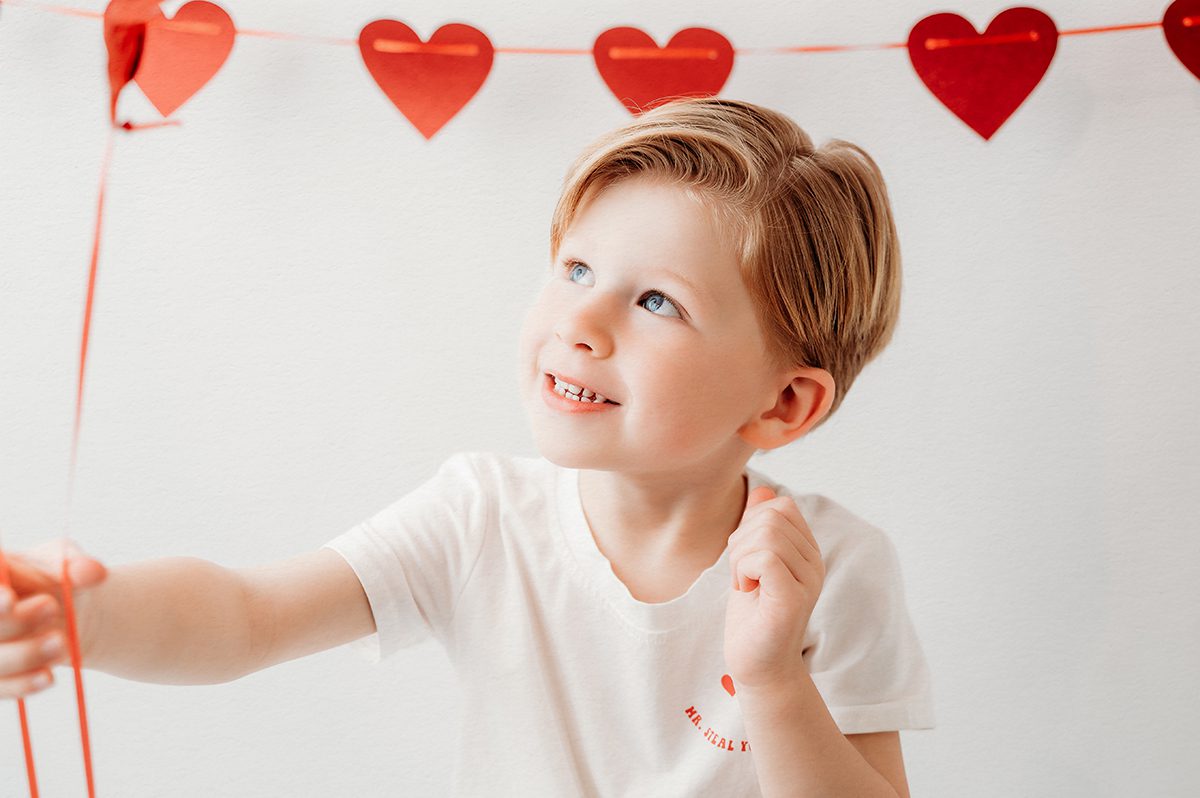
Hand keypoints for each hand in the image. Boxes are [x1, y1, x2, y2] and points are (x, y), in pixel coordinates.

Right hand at [0, 539, 107, 698]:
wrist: (66, 612)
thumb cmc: (58, 579)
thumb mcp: (70, 564)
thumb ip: (80, 566)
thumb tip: (95, 573)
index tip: (10, 599)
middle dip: (13, 621)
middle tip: (51, 606)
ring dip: (23, 655)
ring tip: (62, 644)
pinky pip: (0, 687)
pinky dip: (22, 684)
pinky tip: (47, 677)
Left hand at [724, 486, 824, 692]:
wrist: (755, 665)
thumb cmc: (751, 616)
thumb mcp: (748, 562)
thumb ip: (756, 526)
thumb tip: (761, 490)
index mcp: (807, 551)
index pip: (780, 506)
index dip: (751, 526)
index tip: (747, 561)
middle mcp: (814, 563)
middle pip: (770, 516)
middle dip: (741, 543)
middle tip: (744, 578)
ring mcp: (807, 580)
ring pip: (766, 535)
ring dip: (740, 560)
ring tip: (747, 587)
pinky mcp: (793, 598)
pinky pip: (764, 558)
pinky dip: (743, 571)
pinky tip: (748, 593)